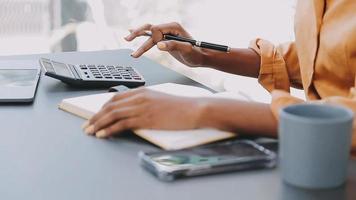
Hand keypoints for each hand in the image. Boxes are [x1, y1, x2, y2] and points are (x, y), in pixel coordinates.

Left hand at [82, 88, 204, 137]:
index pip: (116, 98)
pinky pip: (122, 124)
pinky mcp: (146, 119)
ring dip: (98, 123)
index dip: (103, 107)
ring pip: (113, 114)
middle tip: (87, 125)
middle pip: (111, 106)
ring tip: (90, 131)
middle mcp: (139, 97)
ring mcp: (142, 107)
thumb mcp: (159, 100)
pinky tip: (102, 134)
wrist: (194, 109)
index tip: (96, 115)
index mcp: (142, 91)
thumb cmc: (180, 107)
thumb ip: (145, 103)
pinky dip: (109, 129)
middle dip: (96, 116)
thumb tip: (133, 113)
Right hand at [125, 22, 207, 66]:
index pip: (157, 29)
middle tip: (128, 38)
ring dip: (137, 35)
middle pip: (149, 27)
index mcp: (174, 27)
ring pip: (148, 32)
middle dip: (138, 32)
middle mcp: (168, 28)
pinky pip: (150, 36)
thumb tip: (159, 45)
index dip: (154, 37)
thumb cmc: (196, 53)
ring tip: (126, 39)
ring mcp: (165, 34)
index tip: (156, 46)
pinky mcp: (164, 40)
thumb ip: (173, 46)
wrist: (200, 57)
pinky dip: (141, 35)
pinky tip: (132, 32)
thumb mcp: (187, 50)